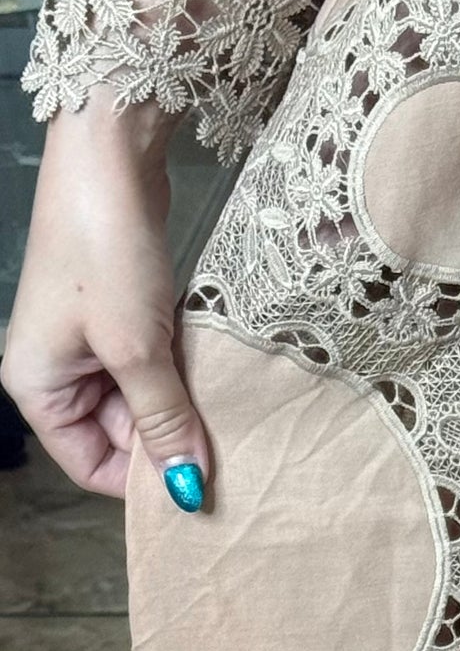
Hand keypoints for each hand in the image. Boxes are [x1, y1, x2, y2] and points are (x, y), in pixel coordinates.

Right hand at [1, 92, 208, 507]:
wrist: (109, 162)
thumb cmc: (105, 253)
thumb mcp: (137, 348)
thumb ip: (163, 420)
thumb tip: (186, 487)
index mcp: (38, 388)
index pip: (90, 466)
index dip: (143, 481)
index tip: (201, 488)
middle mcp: (56, 371)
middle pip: (120, 435)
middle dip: (171, 438)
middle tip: (230, 447)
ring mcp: (88, 341)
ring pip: (144, 399)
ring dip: (183, 403)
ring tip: (227, 408)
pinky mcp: (122, 314)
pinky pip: (155, 363)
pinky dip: (185, 371)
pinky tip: (217, 372)